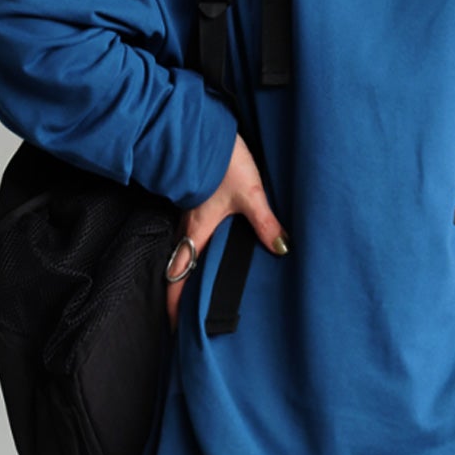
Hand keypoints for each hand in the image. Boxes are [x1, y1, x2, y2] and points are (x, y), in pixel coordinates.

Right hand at [165, 132, 289, 331]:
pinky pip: (187, 239)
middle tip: (182, 323)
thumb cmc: (224, 158)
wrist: (205, 126)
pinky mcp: (193, 206)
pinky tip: (204, 263)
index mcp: (197, 229)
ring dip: (184, 278)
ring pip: (181, 255)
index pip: (179, 276)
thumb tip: (281, 248)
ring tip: (192, 301)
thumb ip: (265, 223)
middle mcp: (187, 227)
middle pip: (176, 271)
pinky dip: (190, 258)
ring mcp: (187, 216)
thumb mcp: (250, 193)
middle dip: (177, 298)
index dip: (175, 304)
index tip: (173, 328)